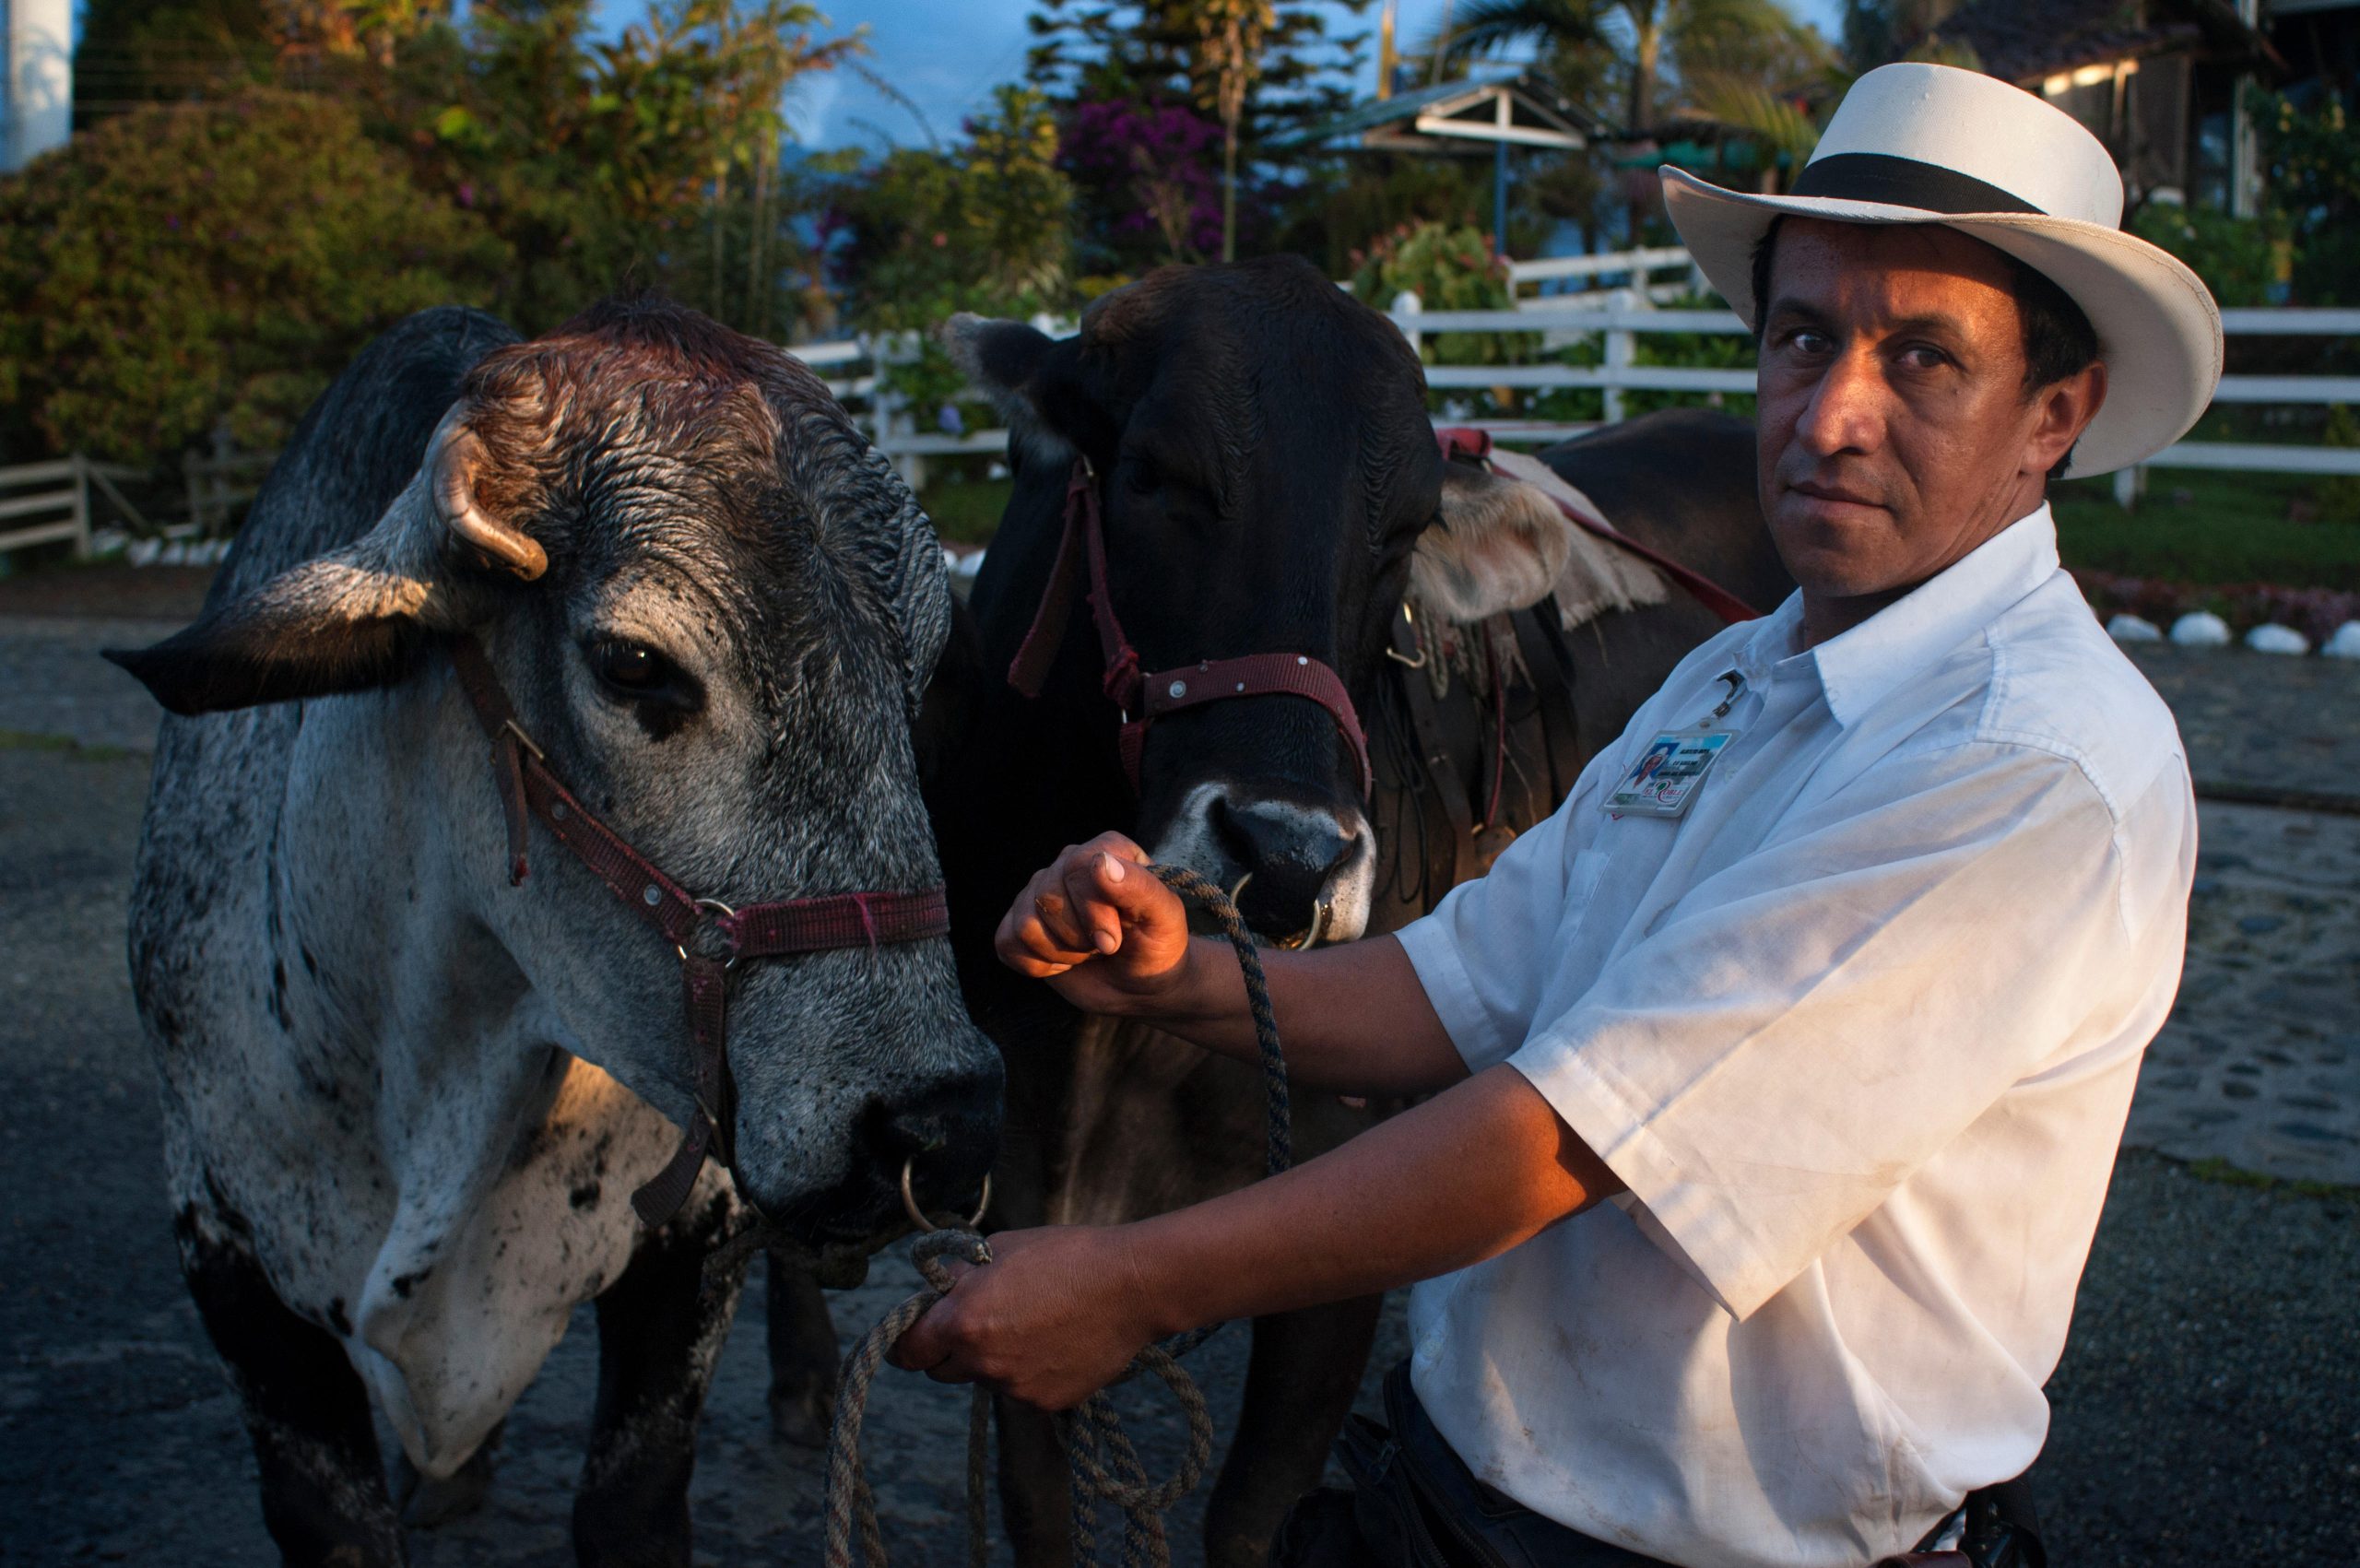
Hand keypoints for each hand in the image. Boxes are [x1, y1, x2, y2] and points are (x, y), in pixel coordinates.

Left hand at [886, 1226, 1160, 1409]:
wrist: (1131, 1287)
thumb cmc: (1067, 1256)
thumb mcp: (1002, 1247)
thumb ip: (962, 1274)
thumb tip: (942, 1288)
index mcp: (963, 1321)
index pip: (907, 1351)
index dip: (907, 1342)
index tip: (914, 1337)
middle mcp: (983, 1362)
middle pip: (941, 1371)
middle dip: (950, 1350)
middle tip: (979, 1321)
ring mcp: (1015, 1388)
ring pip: (984, 1378)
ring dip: (993, 1359)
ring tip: (1033, 1323)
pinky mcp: (1046, 1402)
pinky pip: (1020, 1389)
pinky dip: (1029, 1371)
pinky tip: (1056, 1341)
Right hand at [994, 833, 1193, 1014]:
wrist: (1143, 984)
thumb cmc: (1157, 945)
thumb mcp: (1163, 918)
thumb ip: (1139, 886)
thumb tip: (1100, 862)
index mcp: (1106, 850)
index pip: (1077, 867)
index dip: (1091, 912)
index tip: (1113, 942)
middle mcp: (1067, 864)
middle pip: (1046, 899)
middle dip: (1078, 938)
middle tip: (1105, 947)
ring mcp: (1039, 893)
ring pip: (1025, 925)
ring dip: (1060, 954)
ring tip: (1086, 953)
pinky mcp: (1020, 924)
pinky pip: (1006, 943)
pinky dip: (1036, 965)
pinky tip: (1063, 962)